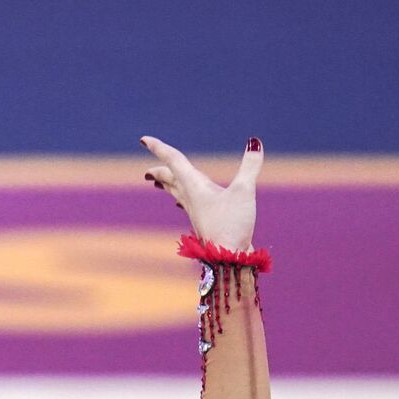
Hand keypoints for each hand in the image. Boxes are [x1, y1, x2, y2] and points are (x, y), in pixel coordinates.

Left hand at [141, 136, 263, 251]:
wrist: (226, 258)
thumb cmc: (231, 225)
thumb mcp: (244, 192)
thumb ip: (250, 166)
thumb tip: (254, 142)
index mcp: (194, 186)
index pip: (174, 161)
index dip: (159, 148)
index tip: (144, 140)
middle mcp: (189, 197)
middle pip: (169, 179)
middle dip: (158, 171)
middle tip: (147, 170)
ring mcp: (194, 211)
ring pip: (175, 193)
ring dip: (166, 184)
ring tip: (157, 182)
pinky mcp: (201, 222)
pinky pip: (185, 205)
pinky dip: (180, 198)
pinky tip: (182, 204)